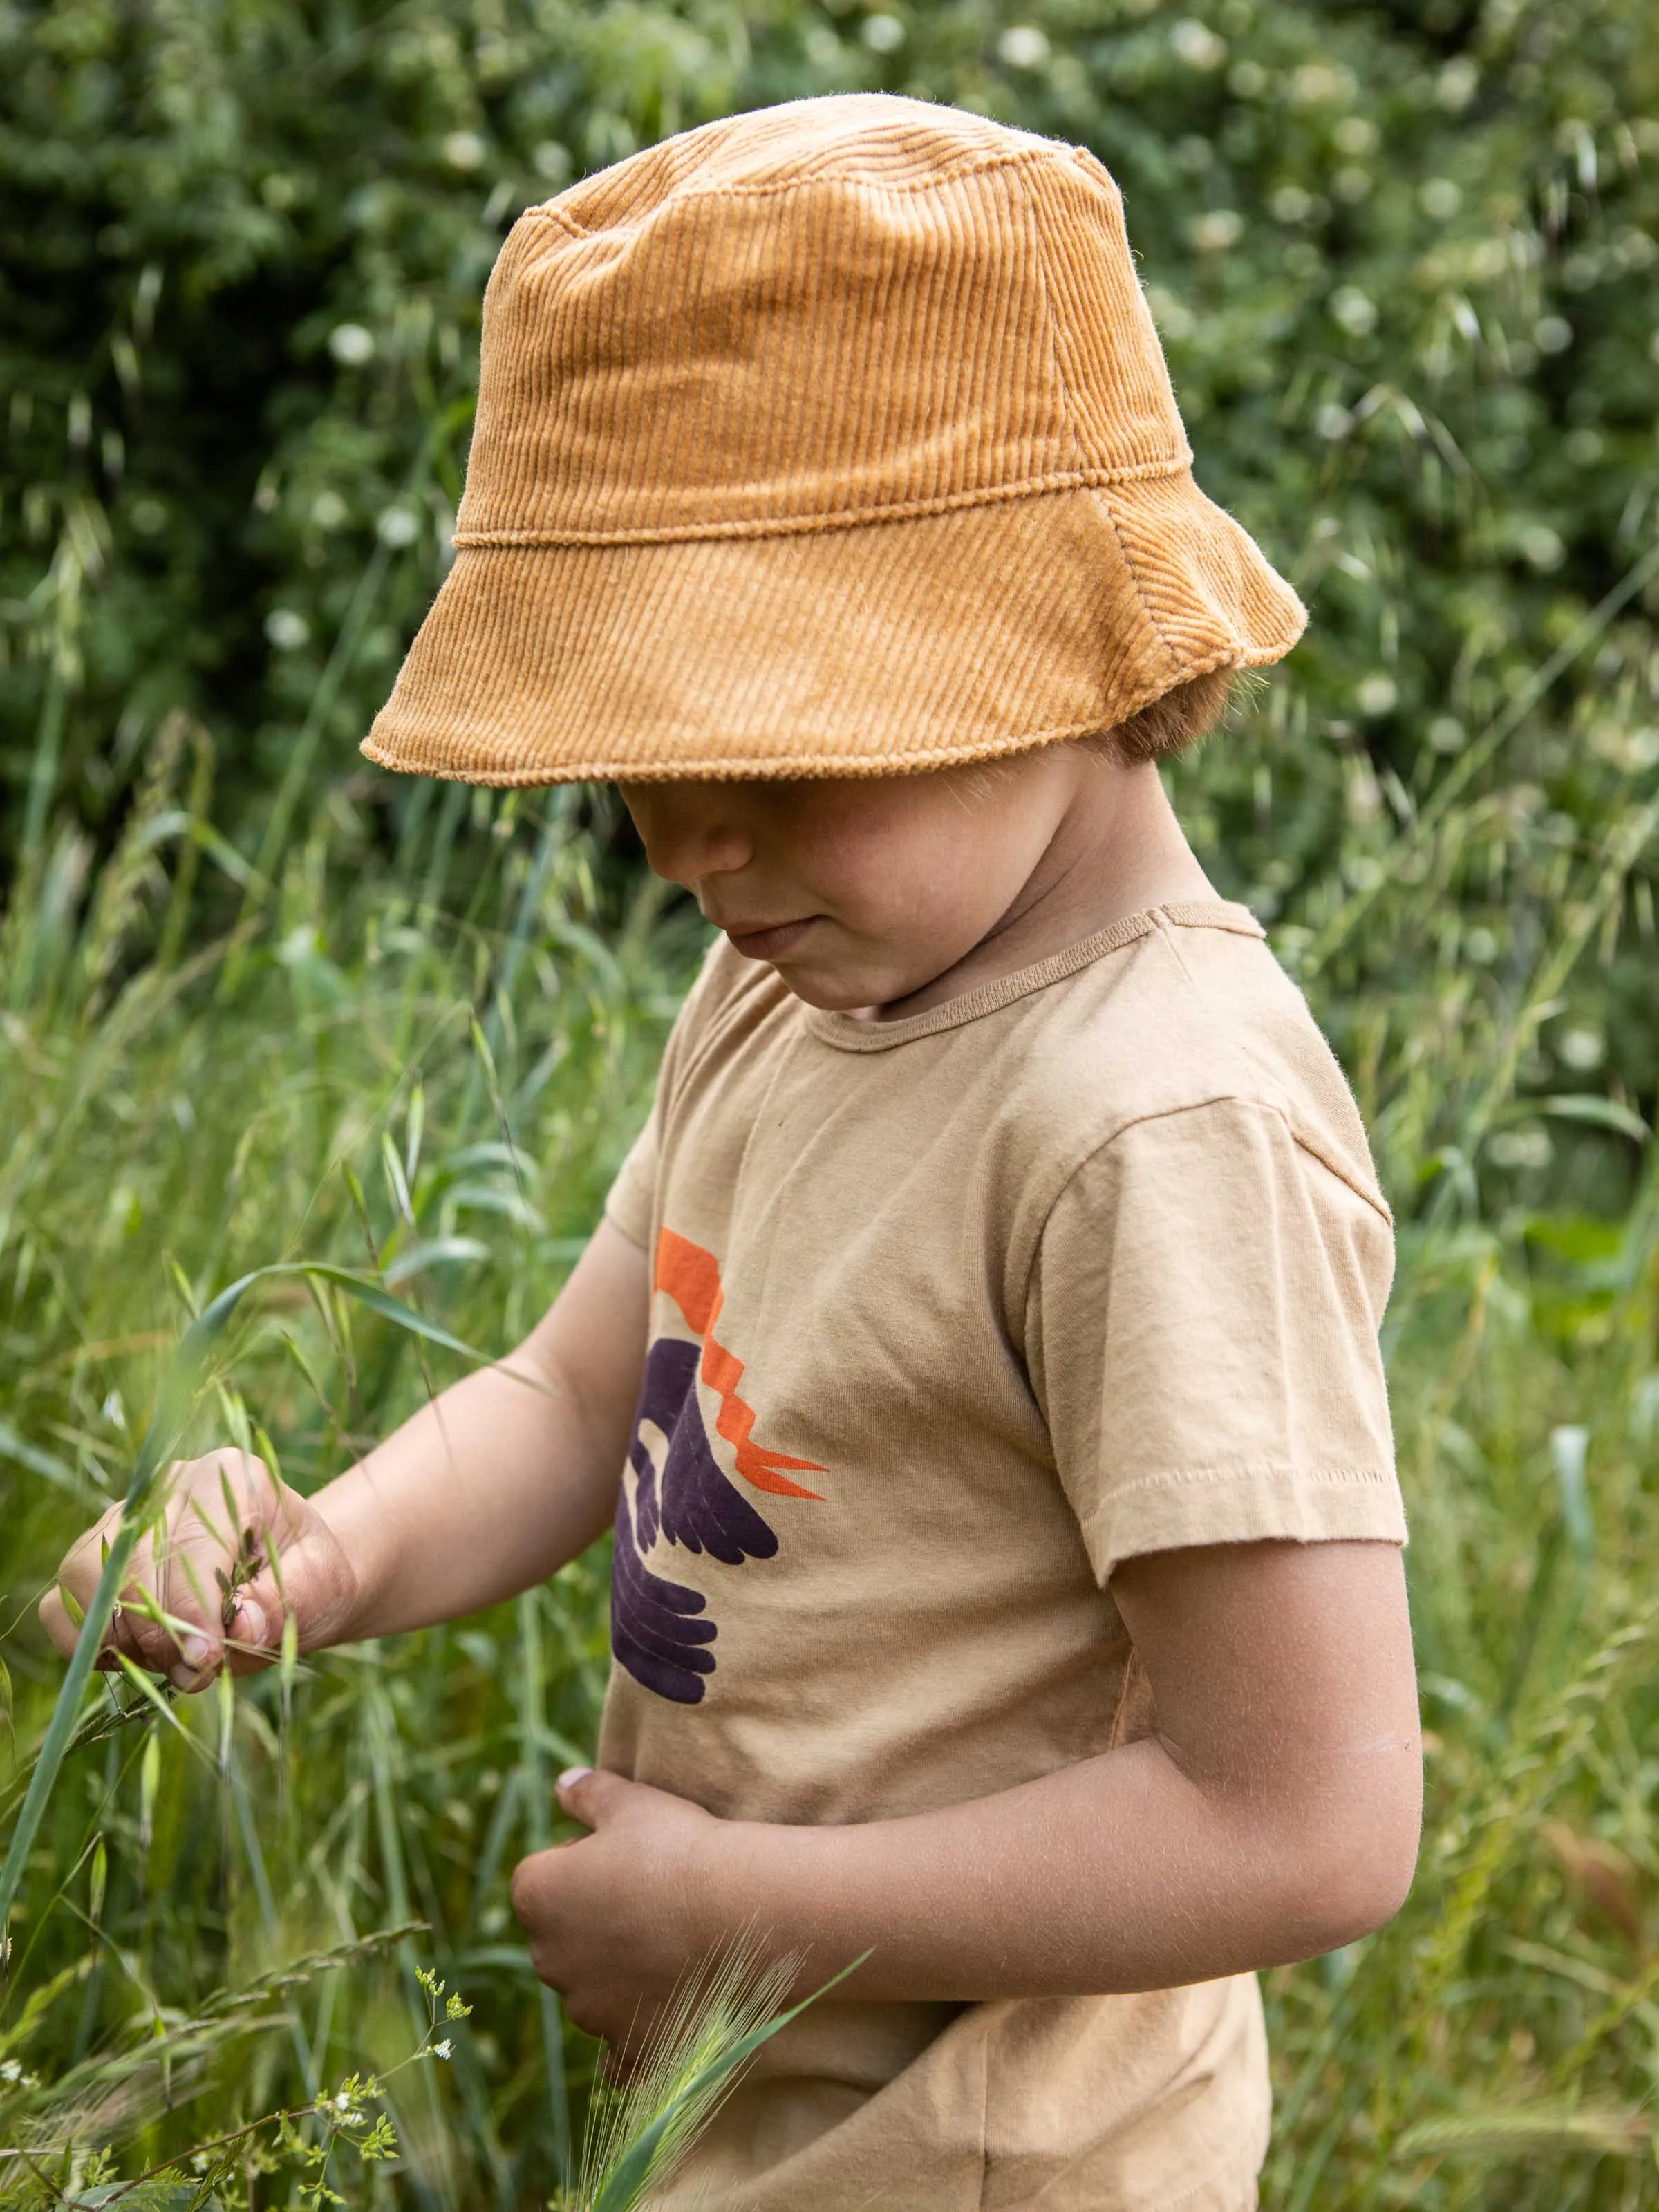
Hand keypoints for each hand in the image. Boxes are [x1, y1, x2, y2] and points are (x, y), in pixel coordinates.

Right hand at [38, 1449, 359, 1691]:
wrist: (291, 1576)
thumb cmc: (306, 1576)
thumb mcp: (319, 1587)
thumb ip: (285, 1602)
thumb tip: (243, 1625)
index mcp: (229, 1477)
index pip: (188, 1545)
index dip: (192, 1612)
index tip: (208, 1658)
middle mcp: (167, 1485)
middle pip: (128, 1563)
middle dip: (159, 1632)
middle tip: (196, 1669)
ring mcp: (122, 1517)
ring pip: (82, 1578)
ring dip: (121, 1637)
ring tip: (173, 1660)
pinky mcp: (94, 1558)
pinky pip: (61, 1605)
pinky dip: (90, 1643)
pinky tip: (139, 1655)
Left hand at [511, 1768, 726, 2058]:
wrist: (737, 1914)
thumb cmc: (678, 1848)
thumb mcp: (630, 1802)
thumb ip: (587, 1793)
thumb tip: (562, 1783)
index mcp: (537, 1896)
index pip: (542, 1874)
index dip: (583, 1860)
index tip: (627, 1854)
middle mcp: (549, 1961)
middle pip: (563, 1934)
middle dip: (594, 1919)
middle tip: (652, 1893)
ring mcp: (587, 2010)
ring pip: (592, 1987)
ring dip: (619, 1969)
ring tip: (676, 1938)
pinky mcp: (627, 2046)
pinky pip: (619, 2049)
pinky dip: (635, 2034)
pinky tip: (663, 2011)